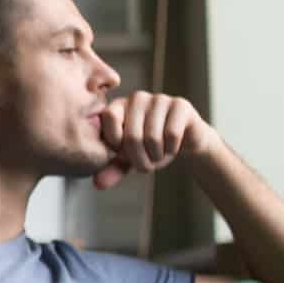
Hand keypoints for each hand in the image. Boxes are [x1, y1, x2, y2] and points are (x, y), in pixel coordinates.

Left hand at [95, 91, 220, 190]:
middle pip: (132, 136)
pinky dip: (171, 149)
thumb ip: (111, 169)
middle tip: (146, 166)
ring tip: (159, 155)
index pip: (108, 119)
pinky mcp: (180, 105)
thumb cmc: (150, 148)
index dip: (117, 145)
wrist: (184, 143)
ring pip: (152, 137)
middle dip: (139, 160)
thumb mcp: (128, 161)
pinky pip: (172, 134)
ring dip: (156, 156)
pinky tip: (173, 147)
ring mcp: (159, 99)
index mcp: (118, 105)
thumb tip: (98, 184)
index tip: (125, 154)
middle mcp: (137, 98)